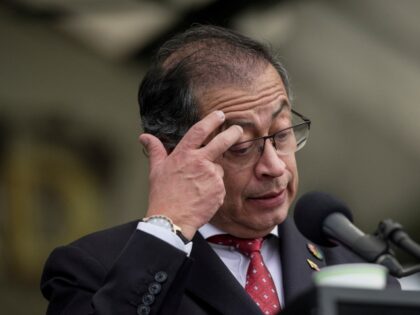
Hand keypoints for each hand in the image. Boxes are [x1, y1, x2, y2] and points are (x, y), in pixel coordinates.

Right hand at [139, 111, 242, 239]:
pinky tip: (201, 196)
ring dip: (211, 174)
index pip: (200, 130)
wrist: (172, 219)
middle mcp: (200, 162)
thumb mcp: (156, 170)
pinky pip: (219, 185)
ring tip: (196, 188)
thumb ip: (155, 150)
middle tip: (238, 130)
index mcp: (184, 154)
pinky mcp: (219, 190)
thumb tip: (144, 137)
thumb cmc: (162, 195)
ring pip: (218, 169)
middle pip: (222, 142)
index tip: (220, 114)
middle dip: (232, 133)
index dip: (211, 120)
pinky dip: (213, 189)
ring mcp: (211, 176)